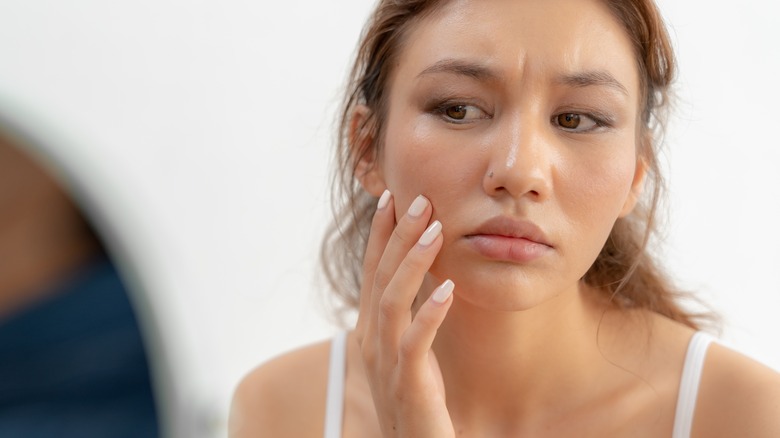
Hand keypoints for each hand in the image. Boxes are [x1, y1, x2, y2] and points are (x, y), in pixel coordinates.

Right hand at [354, 190, 455, 436]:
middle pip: (379, 277)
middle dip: (397, 235)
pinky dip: (429, 313)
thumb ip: (408, 318)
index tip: (391, 198)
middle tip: (418, 199)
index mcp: (370, 331)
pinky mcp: (409, 385)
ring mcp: (386, 364)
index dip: (380, 235)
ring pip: (392, 301)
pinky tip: (447, 289)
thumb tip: (424, 277)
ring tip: (435, 230)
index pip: (371, 272)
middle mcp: (371, 342)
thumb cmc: (416, 401)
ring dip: (412, 262)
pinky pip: (415, 342)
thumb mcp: (406, 353)